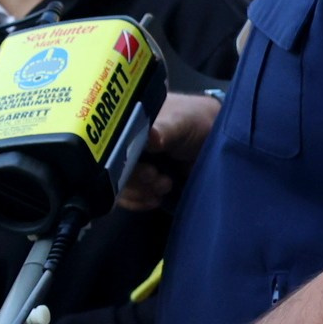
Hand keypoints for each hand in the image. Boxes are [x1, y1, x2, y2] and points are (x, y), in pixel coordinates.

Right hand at [117, 92, 223, 210]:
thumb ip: (164, 130)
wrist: (213, 137)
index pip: (109, 146)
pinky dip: (138, 202)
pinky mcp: (139, 182)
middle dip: (133, 179)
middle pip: (111, 169)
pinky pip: (127, 196)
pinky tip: (153, 199)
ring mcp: (130, 164)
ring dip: (138, 192)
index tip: (144, 168)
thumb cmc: (193, 122)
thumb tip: (150, 138)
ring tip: (164, 185)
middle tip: (155, 176)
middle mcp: (121, 144)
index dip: (121, 161)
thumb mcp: (179, 123)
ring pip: (118, 185)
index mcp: (124, 125)